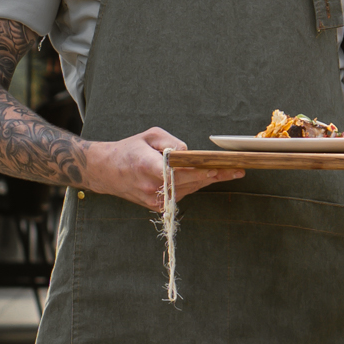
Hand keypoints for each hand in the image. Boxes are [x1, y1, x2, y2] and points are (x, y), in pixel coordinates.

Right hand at [82, 126, 243, 210]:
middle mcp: (152, 186)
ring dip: (206, 181)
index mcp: (148, 166)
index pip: (182, 170)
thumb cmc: (129, 149)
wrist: (105, 171)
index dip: (204, 170)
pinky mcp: (156, 207)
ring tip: (228, 172)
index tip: (222, 168)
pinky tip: (205, 178)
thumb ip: (171, 143)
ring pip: (188, 190)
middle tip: (238, 170)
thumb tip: (190, 154)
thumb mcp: (149, 136)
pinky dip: (192, 186)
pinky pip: (181, 195)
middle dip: (215, 176)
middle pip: (191, 182)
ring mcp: (154, 200)